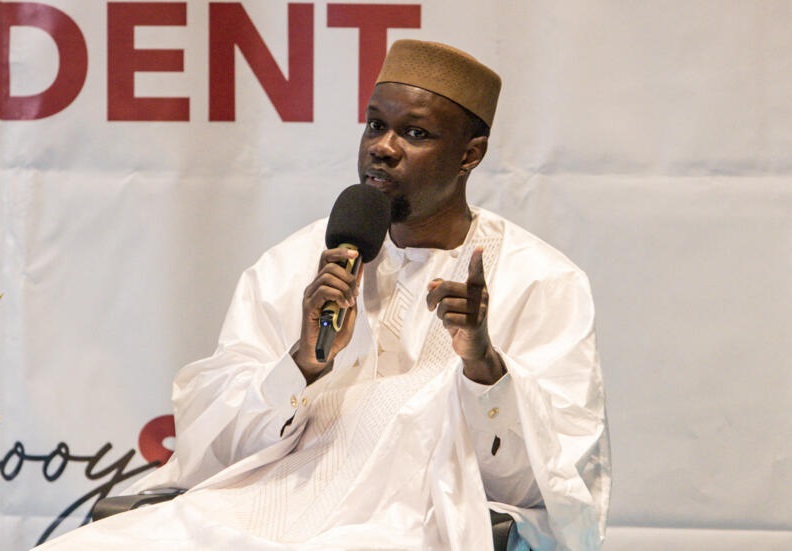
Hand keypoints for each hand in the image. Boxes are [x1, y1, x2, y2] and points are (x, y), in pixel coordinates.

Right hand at [293, 247, 362, 383]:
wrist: (323, 352)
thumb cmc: (334, 332)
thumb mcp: (349, 308)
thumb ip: (352, 290)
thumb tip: (360, 270)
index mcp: (323, 285)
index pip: (327, 258)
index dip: (340, 251)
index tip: (356, 254)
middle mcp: (314, 287)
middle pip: (329, 264)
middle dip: (348, 275)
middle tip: (355, 292)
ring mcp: (310, 296)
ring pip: (327, 276)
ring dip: (344, 287)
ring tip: (350, 302)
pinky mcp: (309, 306)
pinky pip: (324, 291)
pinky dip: (338, 296)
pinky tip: (344, 306)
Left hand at [426, 247, 504, 384]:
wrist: (473, 345)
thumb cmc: (461, 319)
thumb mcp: (452, 302)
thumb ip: (442, 289)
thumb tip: (431, 284)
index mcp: (477, 288)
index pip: (477, 271)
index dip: (477, 260)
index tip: (479, 248)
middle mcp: (481, 296)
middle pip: (446, 287)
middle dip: (432, 297)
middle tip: (431, 306)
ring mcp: (479, 310)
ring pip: (445, 305)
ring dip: (440, 314)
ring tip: (449, 319)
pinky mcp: (474, 324)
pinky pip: (448, 319)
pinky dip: (445, 324)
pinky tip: (454, 327)